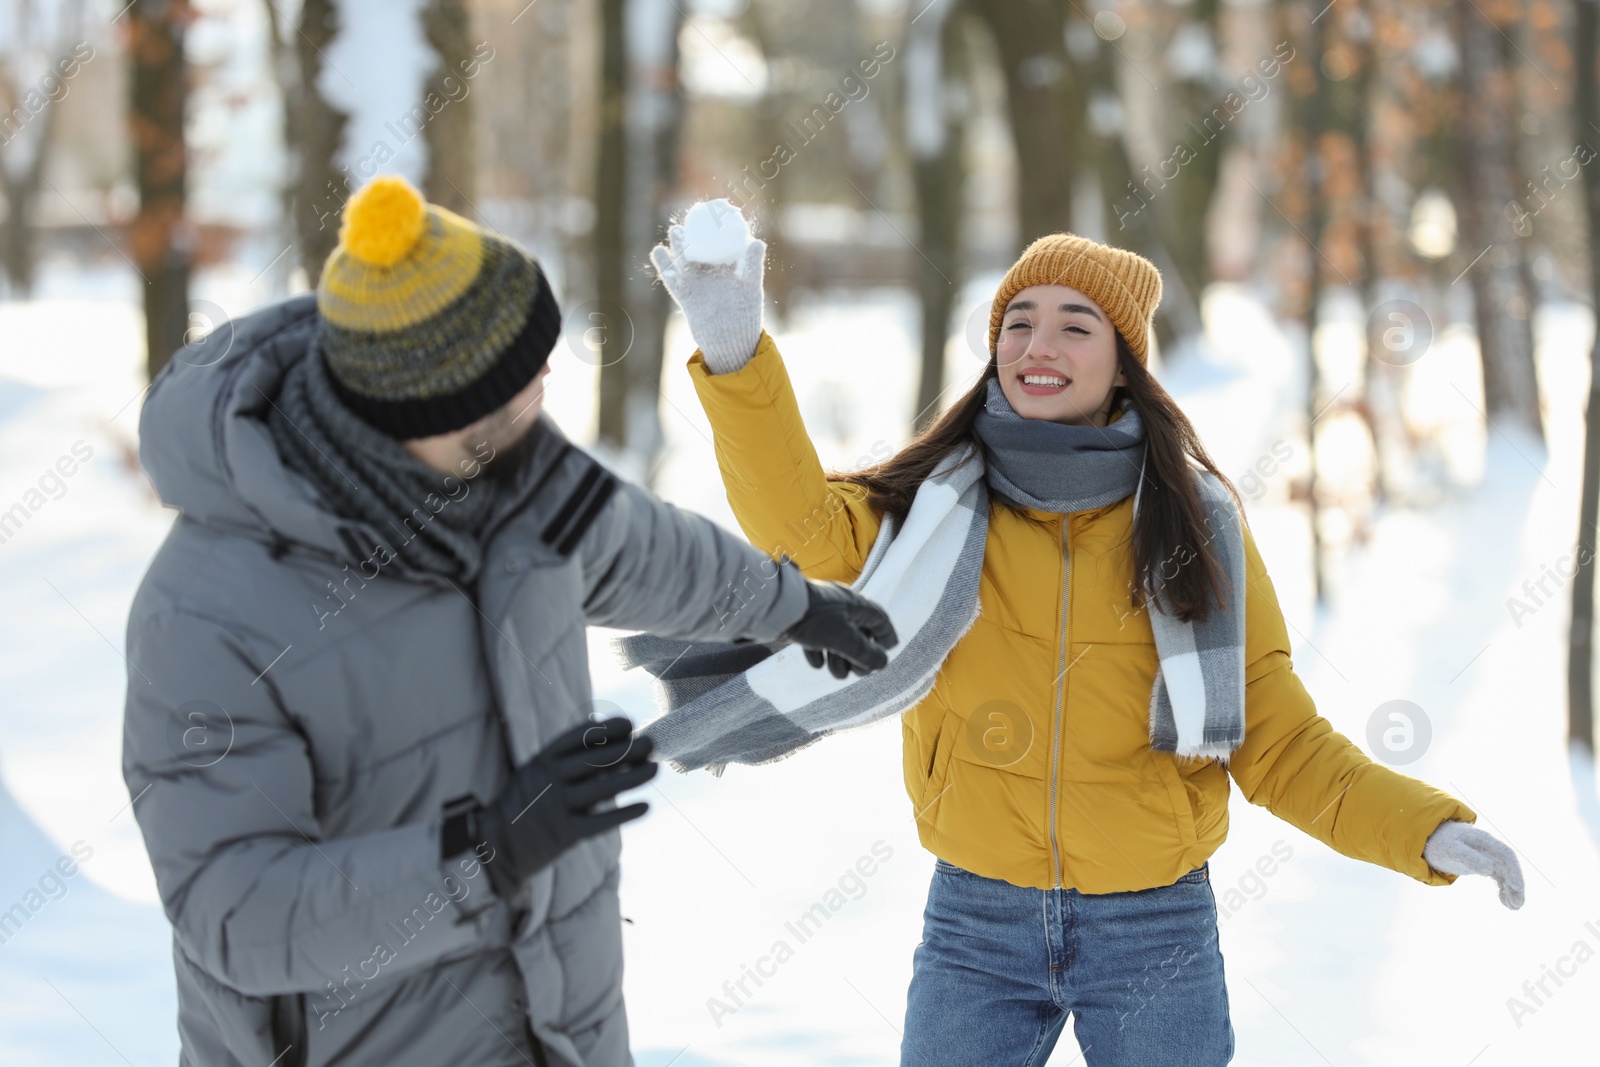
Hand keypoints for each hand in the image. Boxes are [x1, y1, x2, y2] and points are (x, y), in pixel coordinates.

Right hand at [478, 717, 656, 896]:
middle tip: (651, 743)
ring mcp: (556, 806)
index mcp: (542, 759)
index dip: (607, 728)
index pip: (579, 737)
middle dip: (628, 749)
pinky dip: (624, 814)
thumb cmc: (525, 802)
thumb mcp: (536, 770)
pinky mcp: (563, 834)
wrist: (495, 845)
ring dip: (633, 777)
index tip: (630, 723)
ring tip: (655, 769)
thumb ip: (566, 756)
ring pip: (603, 789)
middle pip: (596, 760)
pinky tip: (645, 806)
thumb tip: (605, 731)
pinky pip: (600, 822)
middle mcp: (549, 779)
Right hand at [648, 199, 765, 374]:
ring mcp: (698, 286)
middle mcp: (712, 276)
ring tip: (674, 231)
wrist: (730, 341)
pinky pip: (673, 279)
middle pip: (700, 249)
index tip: (714, 213)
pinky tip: (657, 251)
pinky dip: (665, 266)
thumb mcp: (750, 287)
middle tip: (690, 218)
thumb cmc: (745, 315)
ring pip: (685, 261)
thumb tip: (756, 241)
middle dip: (693, 233)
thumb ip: (752, 265)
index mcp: (728, 270)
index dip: (717, 229)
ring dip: (678, 246)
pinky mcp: (686, 297)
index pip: (721, 244)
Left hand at [783, 578, 898, 678]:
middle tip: (858, 672)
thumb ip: (864, 653)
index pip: (879, 619)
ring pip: (838, 639)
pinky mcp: (804, 621)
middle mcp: (840, 607)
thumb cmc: (812, 618)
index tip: (889, 650)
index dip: (886, 636)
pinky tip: (816, 662)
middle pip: (859, 634)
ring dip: (839, 658)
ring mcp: (821, 614)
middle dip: (860, 656)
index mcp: (854, 605)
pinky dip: (819, 652)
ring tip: (835, 672)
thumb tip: (882, 663)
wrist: (772, 607)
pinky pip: (817, 638)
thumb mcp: (842, 639)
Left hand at [1423, 819, 1524, 908]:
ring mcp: (1488, 856)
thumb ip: (1468, 857)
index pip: (1506, 854)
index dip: (1514, 870)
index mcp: (1484, 840)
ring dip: (1512, 890)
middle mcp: (1489, 848)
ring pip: (1505, 874)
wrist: (1430, 838)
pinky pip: (1498, 877)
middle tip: (1518, 904)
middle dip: (1515, 885)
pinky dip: (1503, 889)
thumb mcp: (1451, 850)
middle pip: (1509, 866)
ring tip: (1513, 908)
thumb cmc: (1440, 843)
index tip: (1517, 887)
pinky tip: (1505, 902)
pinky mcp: (1483, 864)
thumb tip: (1490, 869)